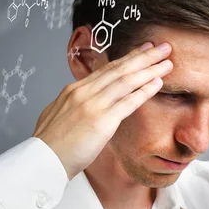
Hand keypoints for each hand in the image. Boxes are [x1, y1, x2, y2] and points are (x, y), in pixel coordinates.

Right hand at [32, 42, 172, 179]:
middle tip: (163, 47)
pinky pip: (128, 102)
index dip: (128, 58)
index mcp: (74, 90)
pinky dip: (144, 91)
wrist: (41, 162)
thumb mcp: (59, 115)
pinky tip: (158, 84)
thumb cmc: (51, 145)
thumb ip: (75, 105)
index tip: (144, 49)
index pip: (107, 69)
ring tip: (168, 62)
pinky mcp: (101, 121)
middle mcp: (83, 92)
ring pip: (126, 81)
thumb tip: (85, 102)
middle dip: (144, 56)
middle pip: (119, 69)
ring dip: (150, 70)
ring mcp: (92, 105)